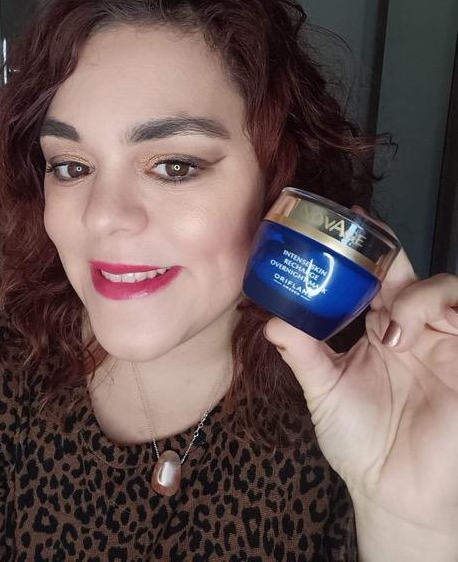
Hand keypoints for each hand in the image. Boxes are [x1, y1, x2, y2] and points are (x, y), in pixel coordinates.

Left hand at [264, 206, 457, 533]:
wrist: (391, 490)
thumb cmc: (360, 441)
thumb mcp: (324, 391)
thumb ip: (302, 352)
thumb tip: (272, 320)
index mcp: (379, 329)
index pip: (377, 278)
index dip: (367, 249)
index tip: (348, 221)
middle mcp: (411, 329)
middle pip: (410, 274)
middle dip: (390, 257)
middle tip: (368, 252)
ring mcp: (441, 344)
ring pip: (443, 290)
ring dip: (417, 297)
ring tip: (393, 330)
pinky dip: (447, 312)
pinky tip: (423, 331)